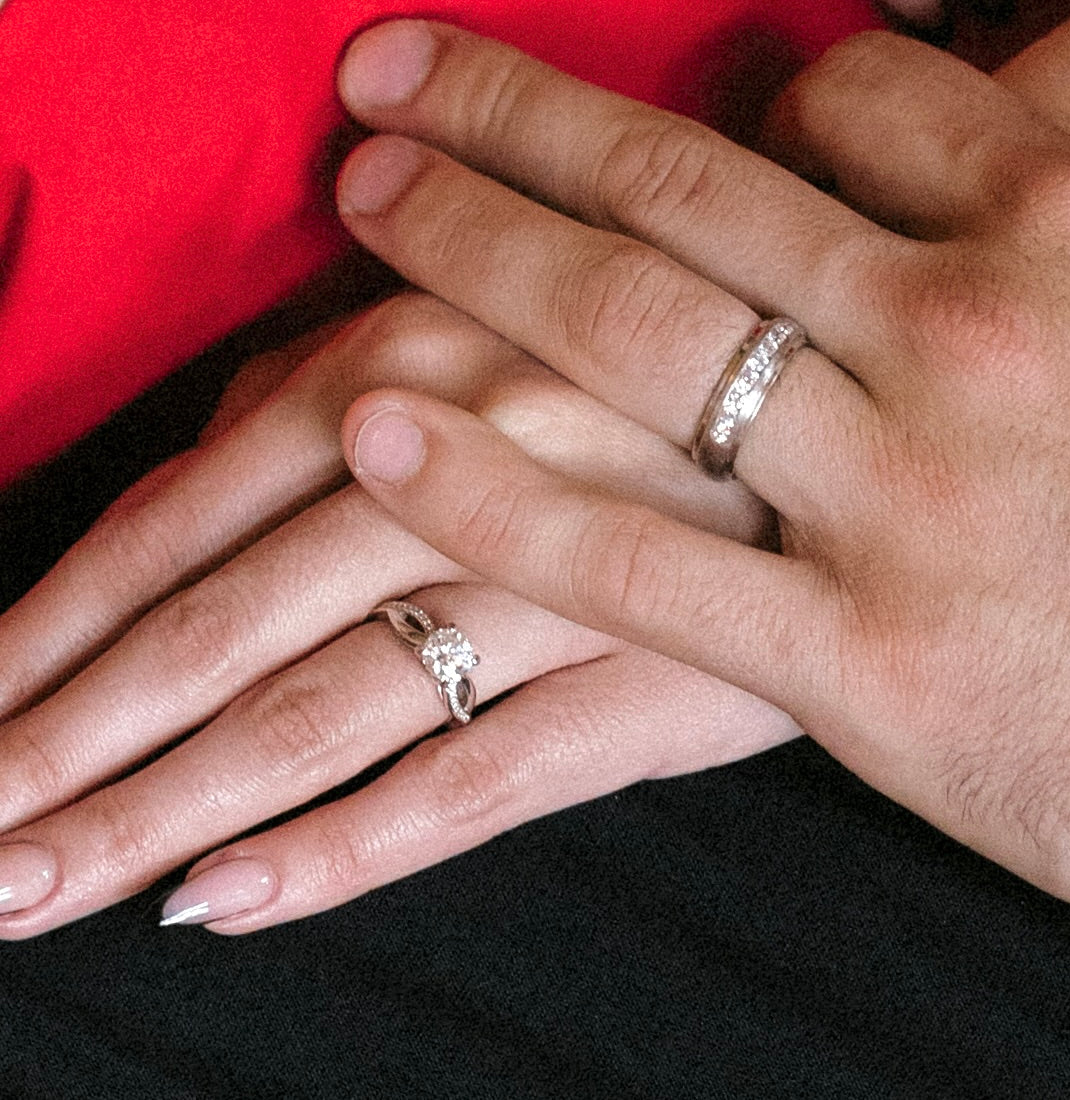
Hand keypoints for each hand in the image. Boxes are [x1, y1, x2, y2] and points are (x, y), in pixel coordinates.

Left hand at [0, 294, 792, 936]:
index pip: (171, 527)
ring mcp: (549, 587)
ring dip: (167, 815)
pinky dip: (343, 848)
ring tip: (43, 891)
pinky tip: (231, 898)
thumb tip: (184, 480)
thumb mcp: (465, 317)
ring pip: (319, 717)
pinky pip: (469, 780)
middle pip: (216, 636)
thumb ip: (314, 386)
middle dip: (68, 749)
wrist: (842, 411)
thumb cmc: (632, 351)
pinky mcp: (637, 685)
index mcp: (394, 367)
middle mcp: (457, 469)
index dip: (46, 635)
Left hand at [328, 0, 1069, 940]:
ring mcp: (904, 494)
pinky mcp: (861, 662)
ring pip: (637, 337)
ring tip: (360, 204)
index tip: (624, 128)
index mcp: (1067, 228)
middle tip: (388, 85)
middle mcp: (965, 331)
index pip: (846, 106)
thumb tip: (996, 140)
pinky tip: (379, 436)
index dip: (712, 99)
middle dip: (517, 121)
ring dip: (473, 250)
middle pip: (688, 190)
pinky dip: (492, 498)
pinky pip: (631, 562)